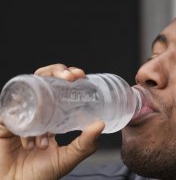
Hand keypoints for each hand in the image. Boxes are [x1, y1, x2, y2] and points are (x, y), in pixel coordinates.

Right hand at [0, 64, 104, 179]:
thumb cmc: (40, 175)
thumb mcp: (68, 157)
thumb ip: (86, 144)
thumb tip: (101, 124)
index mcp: (52, 115)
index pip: (59, 87)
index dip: (68, 77)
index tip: (81, 75)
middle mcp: (35, 110)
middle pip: (43, 79)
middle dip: (57, 72)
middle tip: (71, 77)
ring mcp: (19, 113)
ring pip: (27, 90)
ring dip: (42, 99)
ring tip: (51, 124)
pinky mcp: (3, 121)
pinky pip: (11, 112)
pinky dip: (24, 126)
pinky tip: (31, 142)